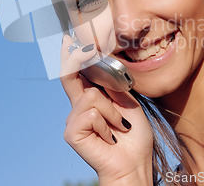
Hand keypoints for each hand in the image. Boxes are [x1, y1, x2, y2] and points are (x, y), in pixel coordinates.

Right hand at [60, 35, 153, 184]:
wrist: (134, 164)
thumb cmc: (134, 136)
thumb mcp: (128, 103)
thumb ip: (113, 86)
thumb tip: (102, 64)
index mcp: (92, 98)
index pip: (78, 73)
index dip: (72, 55)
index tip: (69, 38)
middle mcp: (79, 107)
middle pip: (69, 75)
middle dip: (73, 57)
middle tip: (74, 42)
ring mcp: (74, 119)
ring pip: (91, 96)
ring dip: (112, 112)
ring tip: (119, 127)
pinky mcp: (72, 132)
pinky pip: (91, 114)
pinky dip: (107, 124)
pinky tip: (110, 137)